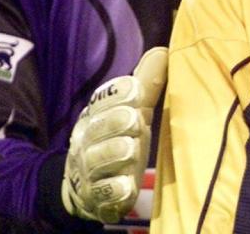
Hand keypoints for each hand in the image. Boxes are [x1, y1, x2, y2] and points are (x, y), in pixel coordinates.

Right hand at [61, 47, 167, 222]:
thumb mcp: (132, 110)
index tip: (134, 89)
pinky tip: (125, 187)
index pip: (101, 101)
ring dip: (113, 153)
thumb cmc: (116, 137)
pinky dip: (114, 191)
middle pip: (97, 129)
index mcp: (96, 115)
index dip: (116, 95)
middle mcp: (88, 141)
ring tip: (130, 149)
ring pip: (98, 161)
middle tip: (134, 119)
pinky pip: (103, 194)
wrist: (86, 185)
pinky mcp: (99, 198)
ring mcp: (91, 171)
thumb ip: (147, 84)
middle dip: (114, 122)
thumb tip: (163, 51)